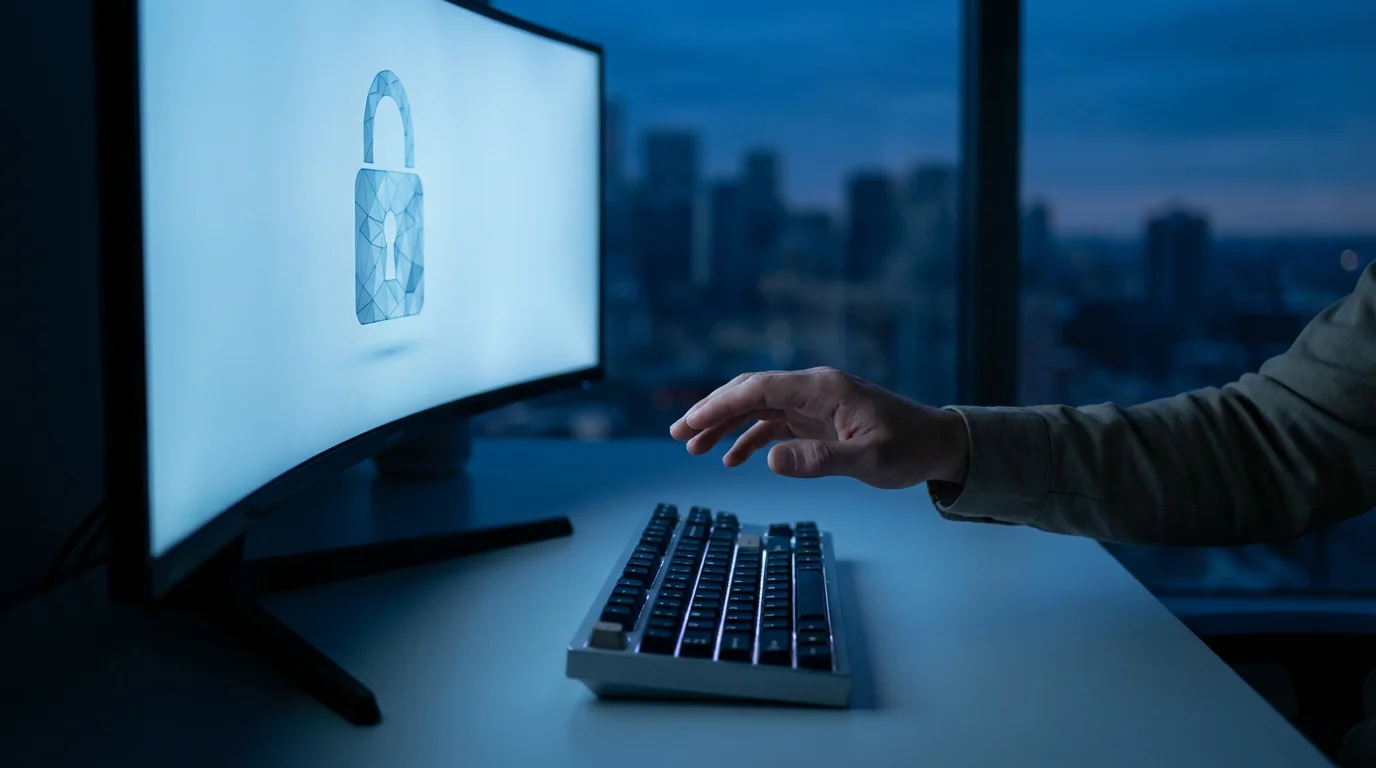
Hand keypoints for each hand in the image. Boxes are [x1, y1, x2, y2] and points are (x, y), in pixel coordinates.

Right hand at [669, 367, 969, 488]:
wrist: (939, 444)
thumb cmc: (909, 449)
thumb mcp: (868, 460)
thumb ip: (818, 460)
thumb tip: (769, 459)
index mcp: (822, 389)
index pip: (759, 389)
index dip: (719, 404)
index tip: (690, 422)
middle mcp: (813, 389)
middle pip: (750, 392)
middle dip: (711, 411)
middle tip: (678, 435)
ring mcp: (814, 403)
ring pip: (757, 408)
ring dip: (724, 425)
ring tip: (692, 448)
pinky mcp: (817, 419)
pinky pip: (773, 423)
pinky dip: (749, 438)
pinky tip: (731, 459)